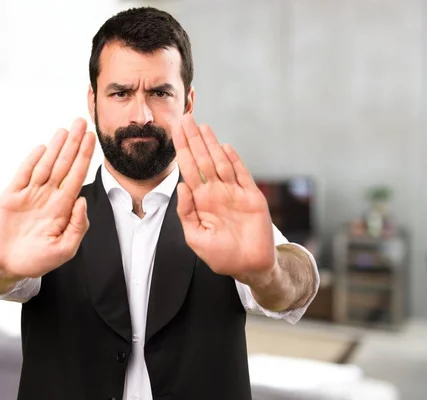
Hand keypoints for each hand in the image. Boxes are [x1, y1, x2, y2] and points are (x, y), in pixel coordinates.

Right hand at [0, 118, 95, 277]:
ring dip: (55, 147)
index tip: (92, 139)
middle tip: (82, 122)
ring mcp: (30, 194)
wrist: (7, 265)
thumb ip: (77, 226)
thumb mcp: (64, 249)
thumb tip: (83, 200)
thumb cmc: (37, 259)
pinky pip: (23, 174)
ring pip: (45, 165)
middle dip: (74, 144)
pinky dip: (32, 161)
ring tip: (65, 130)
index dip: (84, 157)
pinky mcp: (11, 196)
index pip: (76, 176)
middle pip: (63, 165)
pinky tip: (43, 148)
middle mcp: (48, 196)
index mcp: (62, 207)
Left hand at [172, 114, 275, 284]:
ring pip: (220, 162)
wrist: (249, 267)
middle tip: (185, 118)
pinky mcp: (252, 197)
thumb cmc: (221, 255)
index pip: (189, 169)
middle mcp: (217, 192)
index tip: (174, 132)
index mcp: (201, 200)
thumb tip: (181, 186)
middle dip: (194, 140)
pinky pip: (242, 175)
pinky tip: (224, 146)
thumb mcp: (195, 237)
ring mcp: (234, 193)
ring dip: (212, 144)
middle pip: (203, 160)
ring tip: (202, 126)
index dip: (182, 150)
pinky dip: (234, 161)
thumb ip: (186, 212)